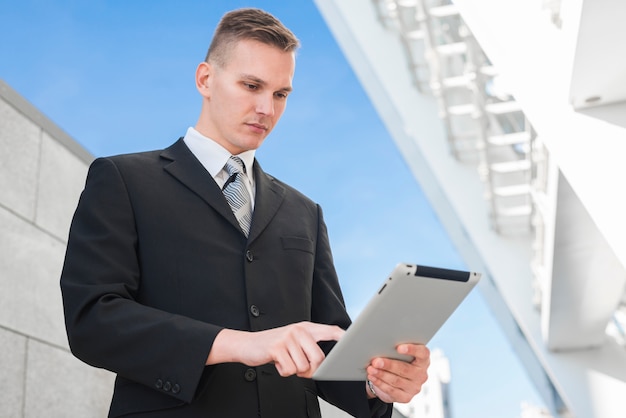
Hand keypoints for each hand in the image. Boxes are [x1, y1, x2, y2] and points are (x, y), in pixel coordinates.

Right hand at [207, 321, 343, 377]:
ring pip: (303, 366)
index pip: (329, 330)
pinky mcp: (277, 348)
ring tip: (285, 361)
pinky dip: (283, 372)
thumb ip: (309, 346)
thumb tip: (325, 361)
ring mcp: (288, 338)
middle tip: (299, 367)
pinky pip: (289, 370)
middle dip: (310, 369)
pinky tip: (277, 362)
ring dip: (294, 370)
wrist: (248, 345)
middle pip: (319, 357)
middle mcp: (298, 330)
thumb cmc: (273, 346)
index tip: (352, 342)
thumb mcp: (293, 341)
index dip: (342, 337)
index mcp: (305, 328)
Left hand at [365, 344, 429, 403]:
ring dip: (381, 374)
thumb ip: (395, 350)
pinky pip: (391, 390)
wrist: (394, 381)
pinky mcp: (406, 397)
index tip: (398, 347)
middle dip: (389, 365)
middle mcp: (421, 374)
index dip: (412, 349)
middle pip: (405, 369)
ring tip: (371, 369)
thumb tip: (380, 347)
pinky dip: (379, 383)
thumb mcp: (399, 355)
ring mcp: (415, 387)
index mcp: (423, 360)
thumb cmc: (397, 361)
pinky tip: (372, 377)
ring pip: (396, 380)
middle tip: (376, 361)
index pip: (423, 353)